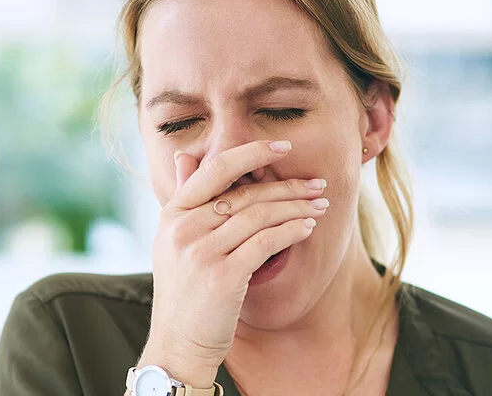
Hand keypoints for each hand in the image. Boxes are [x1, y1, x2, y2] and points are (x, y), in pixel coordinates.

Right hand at [137, 140, 328, 387]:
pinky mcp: (223, 276)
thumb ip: (184, 199)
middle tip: (317, 184)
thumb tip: (186, 155)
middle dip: (287, 186)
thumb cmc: (184, 293)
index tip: (283, 147)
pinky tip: (308, 229)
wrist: (177, 344)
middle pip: (245, 193)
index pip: (215, 169)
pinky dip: (291, 232)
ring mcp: (202, 252)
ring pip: (259, 215)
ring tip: (320, 206)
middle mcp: (184, 228)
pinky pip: (266, 242)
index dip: (251, 153)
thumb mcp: (174, 242)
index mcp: (172, 214)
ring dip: (296, 208)